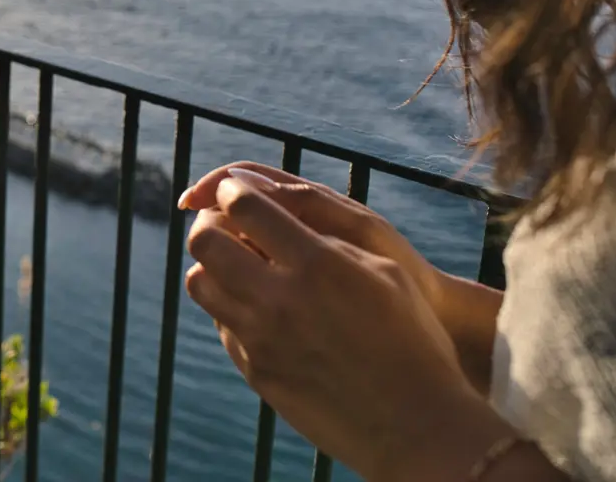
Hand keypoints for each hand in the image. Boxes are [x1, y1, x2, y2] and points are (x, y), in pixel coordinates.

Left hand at [183, 174, 506, 481]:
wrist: (415, 426)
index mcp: (316, 264)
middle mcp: (279, 299)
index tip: (235, 191)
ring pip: (200, 283)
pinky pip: (220, 324)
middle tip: (228, 224)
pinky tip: (258, 307)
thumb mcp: (384, 270)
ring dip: (214, 265)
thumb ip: (326, 237)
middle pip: (207, 241)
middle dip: (211, 223)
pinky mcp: (255, 370)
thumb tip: (274, 215)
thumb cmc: (412, 339)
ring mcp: (260, 339)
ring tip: (240, 264)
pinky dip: (229, 306)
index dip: (232, 190)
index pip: (245, 206)